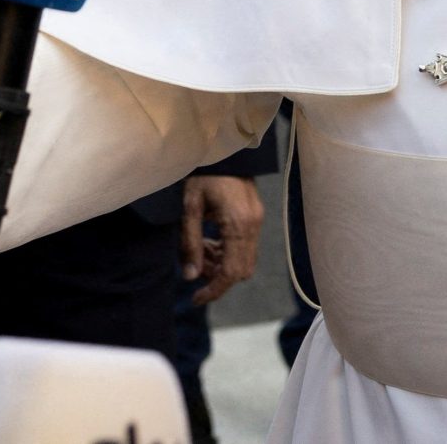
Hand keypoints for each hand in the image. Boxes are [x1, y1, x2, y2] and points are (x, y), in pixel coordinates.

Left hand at [180, 175, 264, 305]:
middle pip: (240, 270)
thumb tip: (190, 276)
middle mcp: (253, 225)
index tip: (196, 299)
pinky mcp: (256, 217)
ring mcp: (257, 221)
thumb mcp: (189, 207)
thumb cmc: (203, 174)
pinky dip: (228, 252)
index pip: (230, 272)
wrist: (224, 148)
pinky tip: (210, 239)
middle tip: (195, 265)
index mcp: (238, 223)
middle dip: (217, 276)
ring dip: (221, 263)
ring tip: (200, 248)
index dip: (214, 290)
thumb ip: (190, 243)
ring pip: (244, 261)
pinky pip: (246, 246)